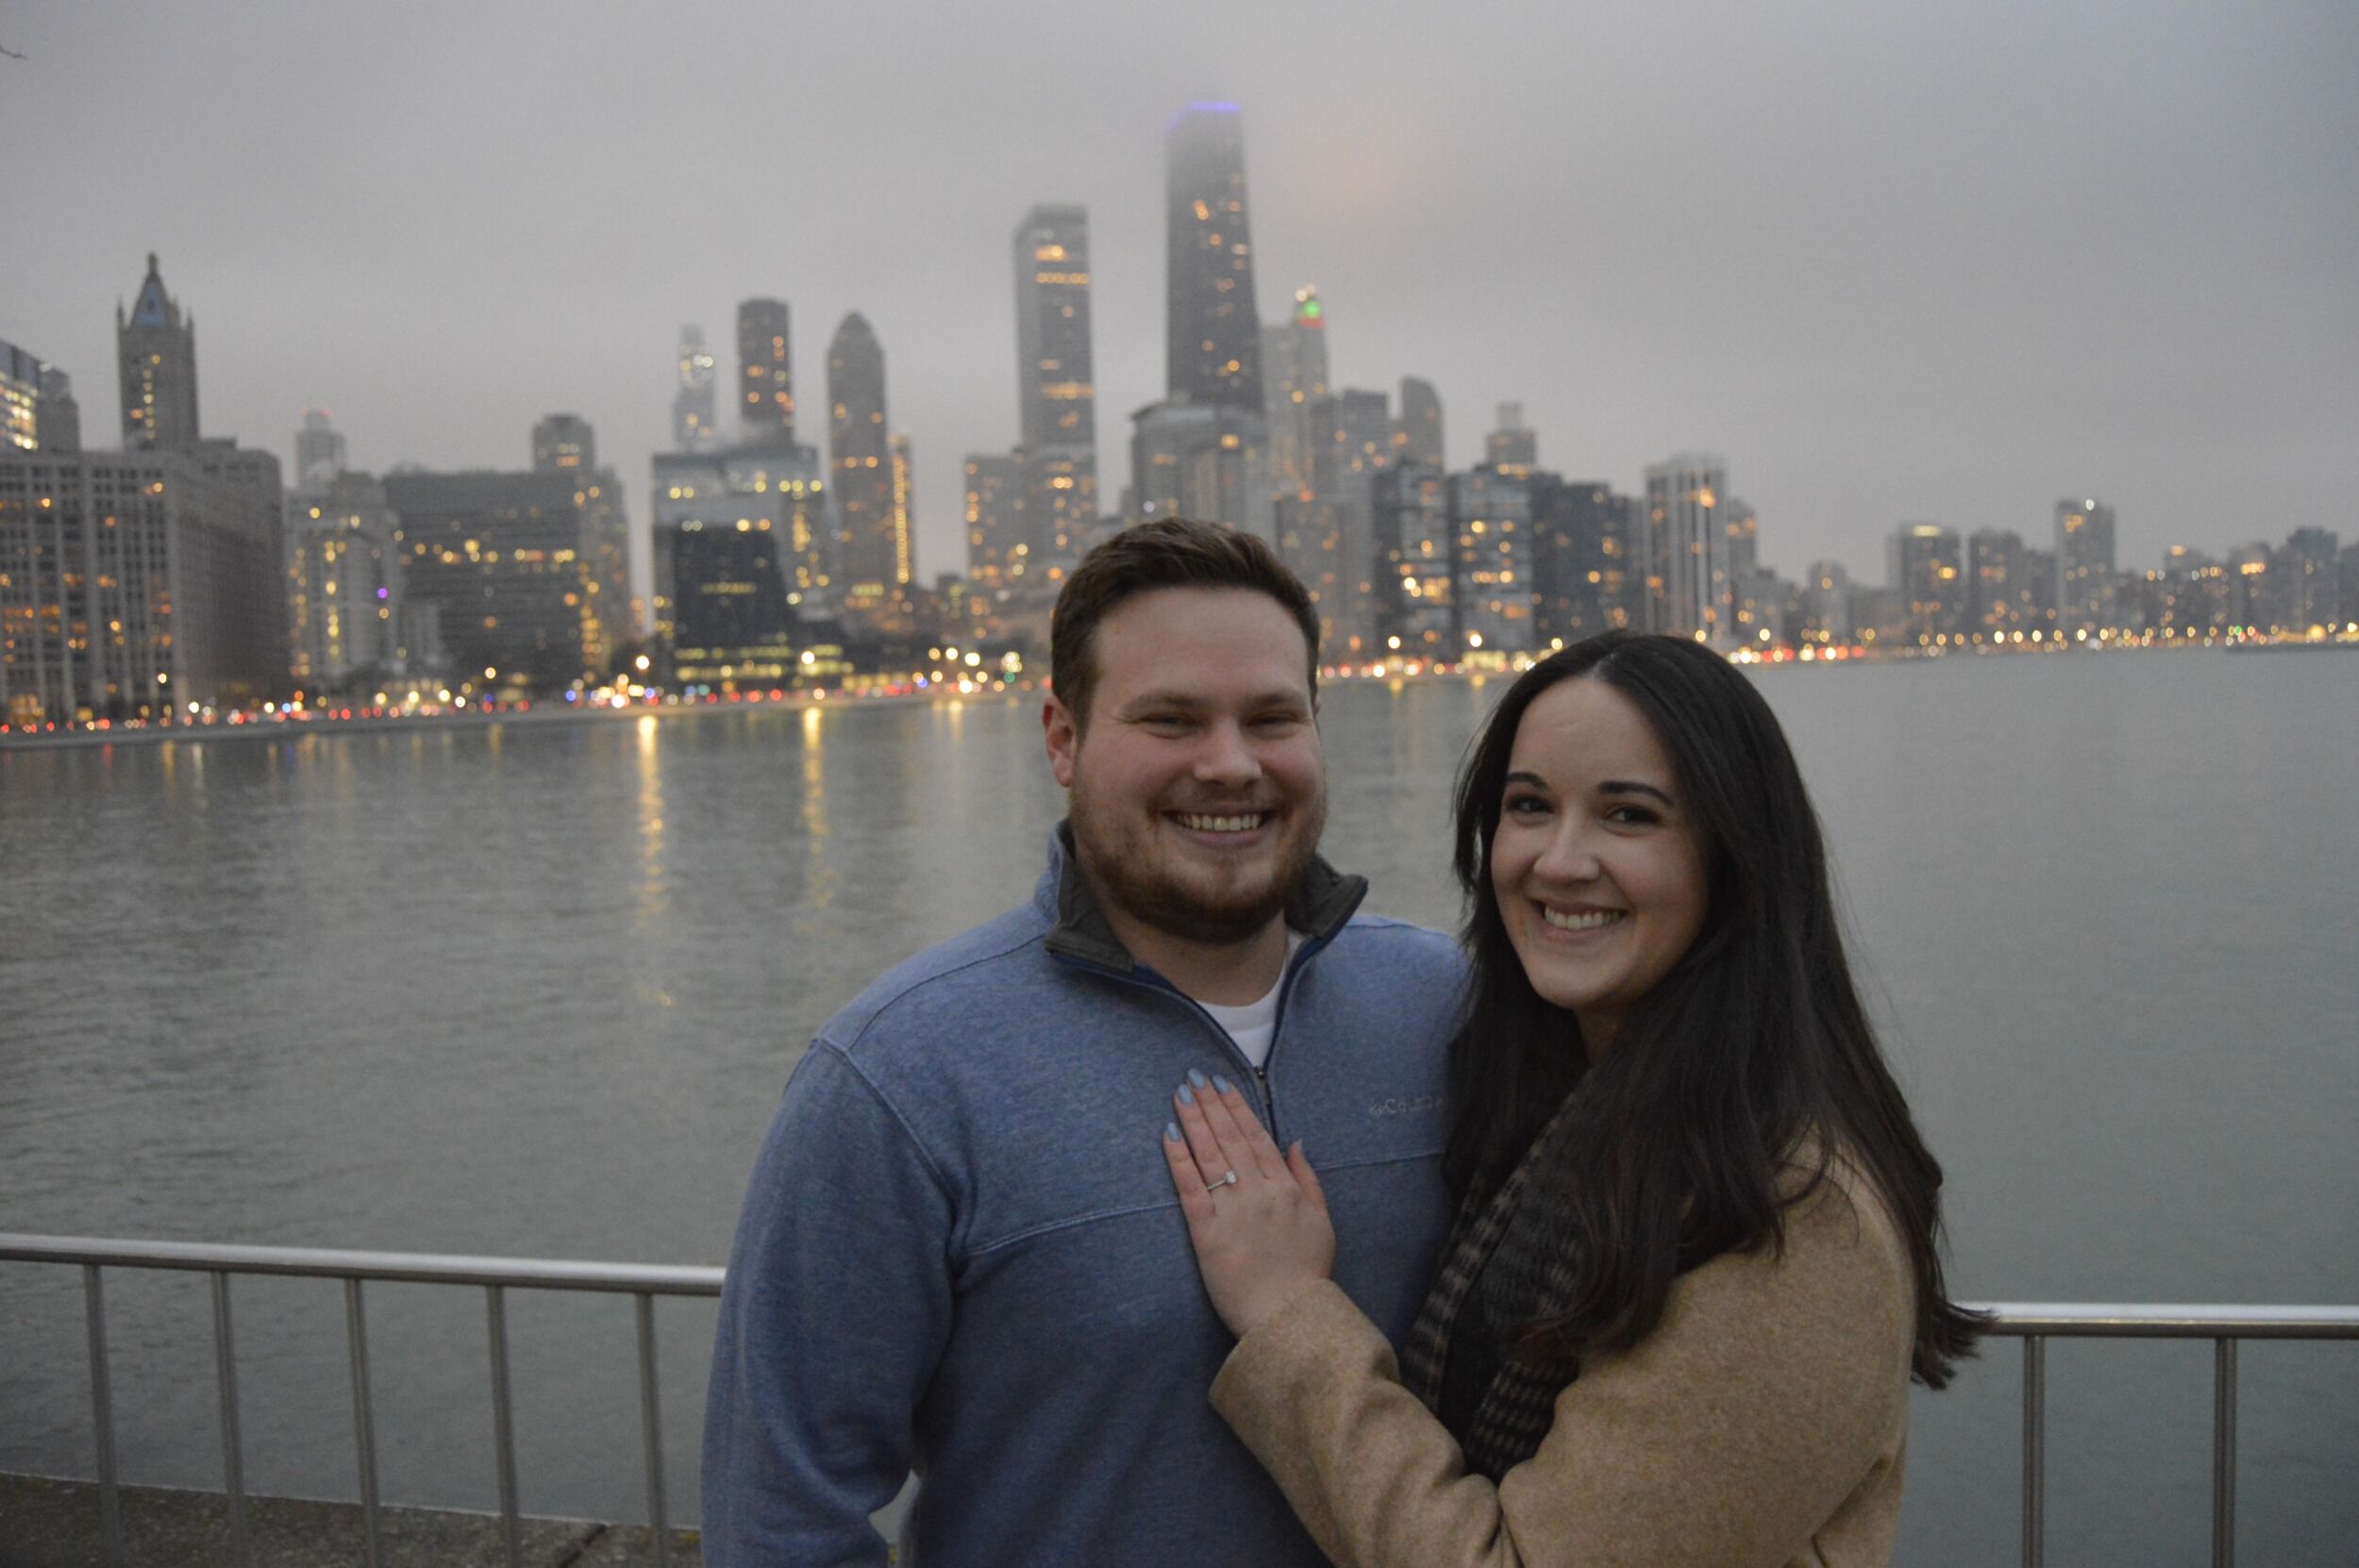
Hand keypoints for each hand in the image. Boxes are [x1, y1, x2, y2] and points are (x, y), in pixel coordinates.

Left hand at [1163, 1072, 1334, 1339]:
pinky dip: (1179, 1159)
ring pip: (1209, 1155)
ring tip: (1180, 1095)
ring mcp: (1232, 1211)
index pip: (1256, 1137)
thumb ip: (1308, 1178)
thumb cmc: (1307, 1274)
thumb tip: (1295, 1142)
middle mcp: (1258, 1192)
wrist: (1288, 1317)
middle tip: (1192, 1077)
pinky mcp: (1207, 1233)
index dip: (1236, 1107)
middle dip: (1209, 1105)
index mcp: (1285, 1188)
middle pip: (1229, 1139)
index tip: (1220, 1083)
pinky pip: (1190, 1188)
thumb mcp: (1322, 1221)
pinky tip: (1168, 1134)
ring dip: (1193, 1121)